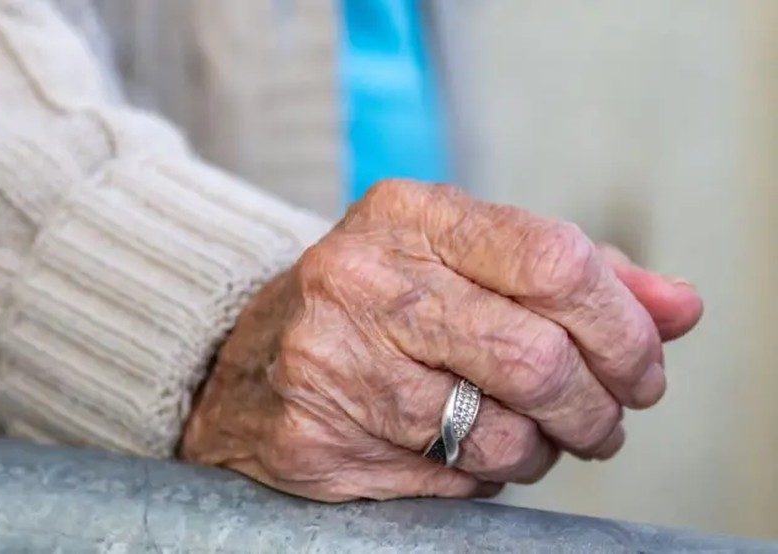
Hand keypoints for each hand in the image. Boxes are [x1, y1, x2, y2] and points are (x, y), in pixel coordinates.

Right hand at [180, 181, 701, 501]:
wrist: (244, 358)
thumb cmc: (377, 305)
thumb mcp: (466, 262)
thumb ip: (575, 277)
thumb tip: (680, 308)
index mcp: (408, 215)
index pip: (556, 261)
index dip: (624, 327)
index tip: (641, 367)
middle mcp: (360, 277)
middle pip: (538, 358)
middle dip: (597, 408)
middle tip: (602, 422)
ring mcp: (329, 358)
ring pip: (499, 434)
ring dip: (541, 450)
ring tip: (529, 437)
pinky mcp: (313, 435)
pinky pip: (448, 479)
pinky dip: (482, 476)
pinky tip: (460, 449)